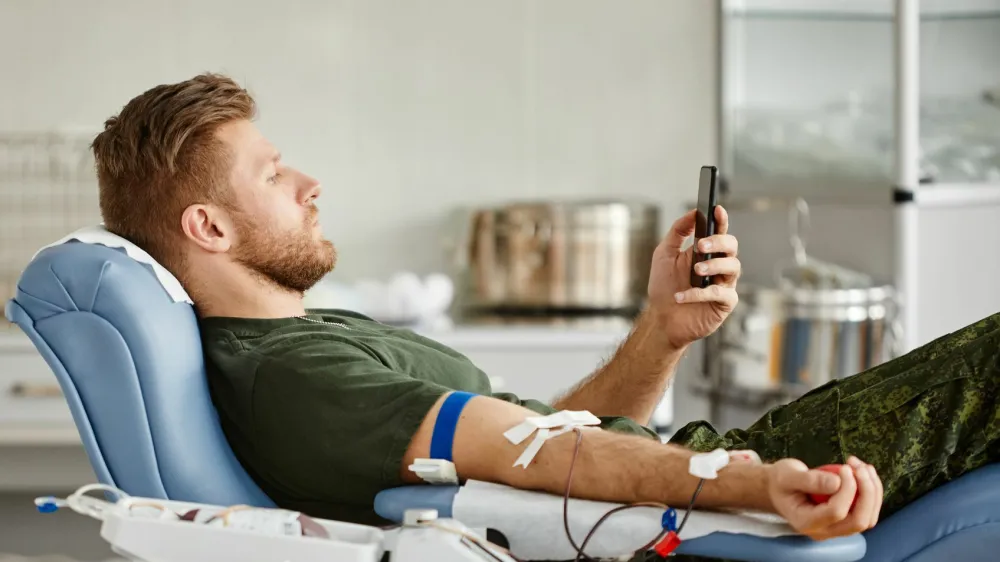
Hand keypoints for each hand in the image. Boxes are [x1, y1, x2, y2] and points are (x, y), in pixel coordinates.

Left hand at [646, 206, 740, 348]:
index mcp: (706, 252)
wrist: (661, 318)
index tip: (717, 210)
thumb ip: (678, 232)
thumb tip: (692, 213)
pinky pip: (721, 294)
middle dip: (718, 242)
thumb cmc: (664, 287)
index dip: (721, 220)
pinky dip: (701, 293)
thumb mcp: (664, 254)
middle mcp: (718, 266)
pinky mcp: (724, 303)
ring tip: (696, 270)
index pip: (719, 231)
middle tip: (701, 246)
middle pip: (732, 246)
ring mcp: (723, 284)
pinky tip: (683, 295)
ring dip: (713, 265)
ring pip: (733, 267)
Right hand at [767, 457, 882, 540]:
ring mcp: (836, 529)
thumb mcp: (787, 475)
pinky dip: (872, 492)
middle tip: (859, 467)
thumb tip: (837, 482)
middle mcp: (824, 531)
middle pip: (858, 521)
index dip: (847, 489)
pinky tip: (864, 473)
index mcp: (806, 522)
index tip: (845, 467)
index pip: (836, 512)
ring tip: (864, 467)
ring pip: (867, 519)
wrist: (778, 489)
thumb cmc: (780, 481)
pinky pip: (867, 512)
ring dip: (872, 492)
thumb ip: (810, 480)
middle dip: (867, 492)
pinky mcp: (845, 520)